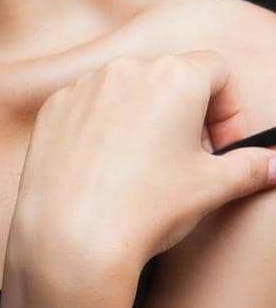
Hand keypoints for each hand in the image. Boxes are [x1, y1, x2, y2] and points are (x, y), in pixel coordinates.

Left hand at [8, 50, 275, 279]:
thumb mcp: (213, 187)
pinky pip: (89, 107)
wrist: (71, 238)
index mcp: (174, 76)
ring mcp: (84, 86)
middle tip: (188, 163)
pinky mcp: (53, 108)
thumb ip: (253, 167)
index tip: (223, 148)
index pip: (217, 71)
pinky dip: (104, 129)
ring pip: (128, 92)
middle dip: (187, 116)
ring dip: (145, 120)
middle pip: (172, 80)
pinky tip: (106, 171)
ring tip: (146, 170)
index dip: (229, 111)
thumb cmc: (146, 209)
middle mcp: (126, 69)